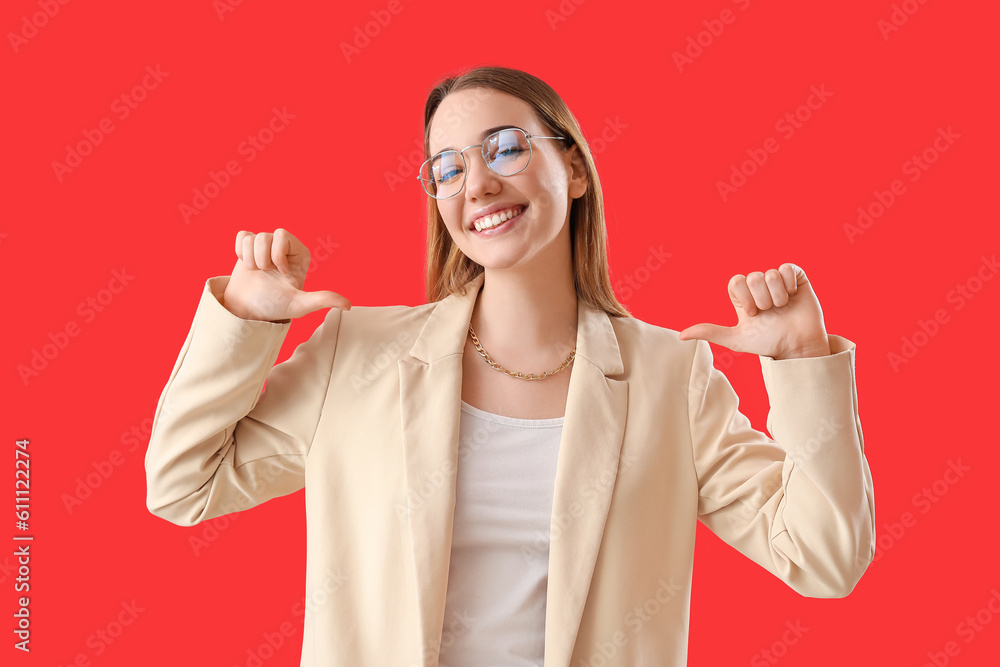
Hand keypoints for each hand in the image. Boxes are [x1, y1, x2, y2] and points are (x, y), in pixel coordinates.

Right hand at [222, 228, 351, 322]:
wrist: (248, 310)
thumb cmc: (275, 306)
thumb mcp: (299, 304)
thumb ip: (322, 300)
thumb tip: (348, 305)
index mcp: (300, 254)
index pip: (282, 235)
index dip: (277, 255)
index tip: (281, 273)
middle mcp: (285, 248)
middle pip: (266, 236)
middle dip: (262, 258)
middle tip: (267, 274)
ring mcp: (267, 246)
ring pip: (252, 237)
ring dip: (251, 260)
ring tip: (257, 273)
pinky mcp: (249, 247)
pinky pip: (242, 236)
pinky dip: (240, 252)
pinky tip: (248, 266)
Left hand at [678, 263, 830, 358]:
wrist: (797, 347)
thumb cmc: (767, 343)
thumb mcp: (736, 339)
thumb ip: (711, 332)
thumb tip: (681, 335)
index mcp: (743, 297)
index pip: (735, 281)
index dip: (744, 297)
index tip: (753, 314)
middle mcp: (759, 287)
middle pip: (753, 277)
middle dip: (761, 299)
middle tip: (769, 312)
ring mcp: (777, 281)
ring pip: (770, 275)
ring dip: (777, 296)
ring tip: (783, 307)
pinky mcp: (796, 278)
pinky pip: (787, 269)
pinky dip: (790, 285)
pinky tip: (793, 297)